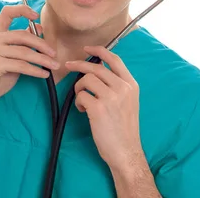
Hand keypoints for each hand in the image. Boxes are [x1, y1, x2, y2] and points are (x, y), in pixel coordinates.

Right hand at [0, 4, 58, 112]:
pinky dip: (35, 70)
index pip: (6, 13)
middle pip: (22, 35)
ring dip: (42, 59)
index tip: (36, 15)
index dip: (22, 11)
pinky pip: (21, 65)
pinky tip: (43, 74)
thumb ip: (20, 43)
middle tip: (54, 54)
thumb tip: (38, 27)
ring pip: (24, 52)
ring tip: (53, 65)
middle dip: (41, 44)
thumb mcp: (9, 57)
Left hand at [65, 45, 142, 171]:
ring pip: (86, 80)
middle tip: (68, 65)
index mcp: (131, 85)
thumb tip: (97, 69)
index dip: (99, 50)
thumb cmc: (124, 128)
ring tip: (82, 101)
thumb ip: (117, 85)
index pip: (115, 59)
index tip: (87, 48)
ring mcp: (111, 97)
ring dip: (79, 88)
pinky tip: (83, 111)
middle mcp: (122, 88)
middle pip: (96, 67)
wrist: (126, 151)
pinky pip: (81, 95)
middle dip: (79, 65)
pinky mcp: (98, 108)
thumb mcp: (128, 102)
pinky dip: (78, 102)